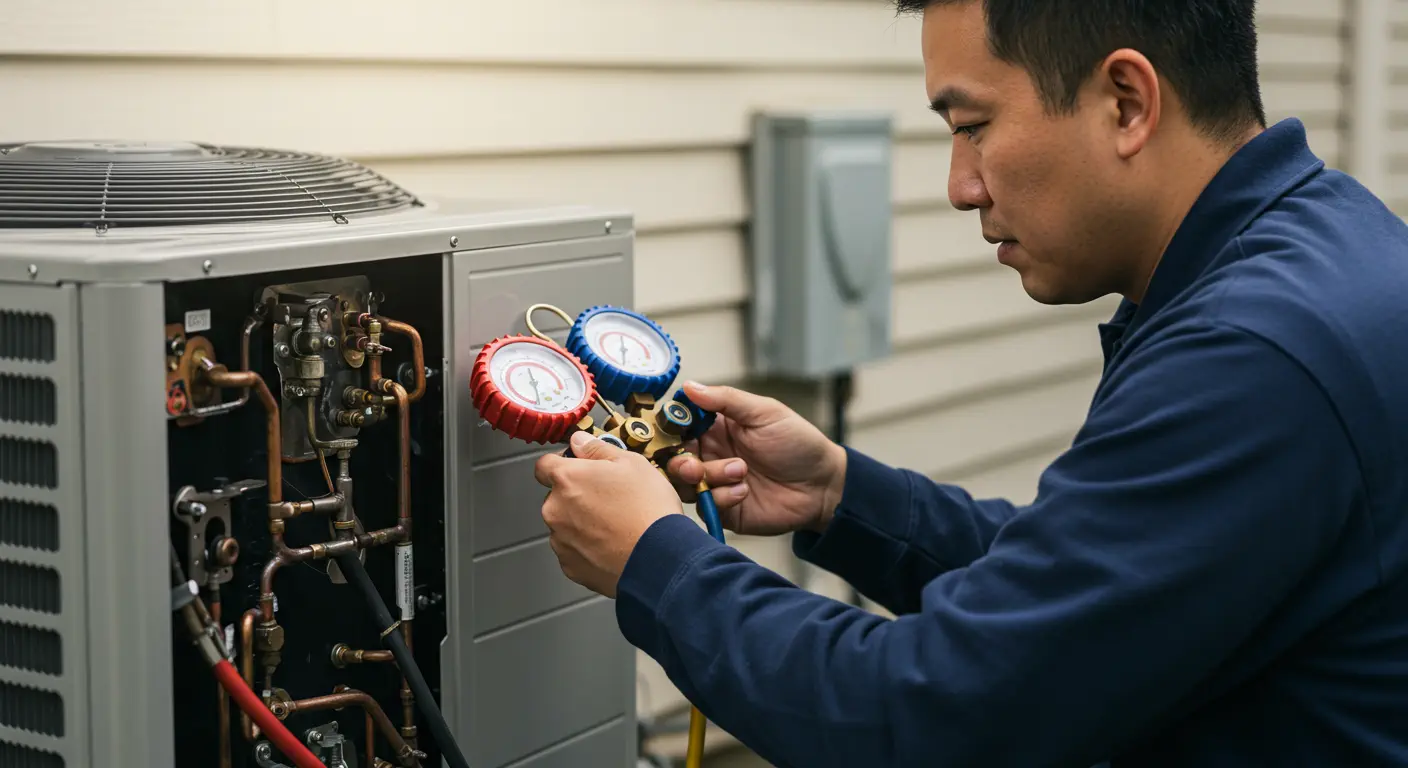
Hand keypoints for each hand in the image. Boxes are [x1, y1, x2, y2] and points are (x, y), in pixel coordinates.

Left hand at [534, 430, 684, 597]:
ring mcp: (560, 541)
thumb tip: (580, 441)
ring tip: (615, 525)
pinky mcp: (570, 566)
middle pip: (557, 497)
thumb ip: (597, 448)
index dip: (562, 464)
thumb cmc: (648, 511)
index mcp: (567, 479)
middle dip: (577, 496)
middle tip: (609, 499)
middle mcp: (555, 510)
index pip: (544, 465)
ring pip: (565, 525)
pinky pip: (573, 551)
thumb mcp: (632, 463)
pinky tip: (612, 544)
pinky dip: (587, 547)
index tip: (577, 468)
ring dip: (582, 523)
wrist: (659, 559)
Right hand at [667, 381, 846, 535]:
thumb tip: (689, 386)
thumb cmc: (798, 444)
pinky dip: (721, 497)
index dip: (671, 428)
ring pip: (684, 483)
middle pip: (673, 457)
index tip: (674, 430)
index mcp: (716, 428)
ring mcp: (715, 482)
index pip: (679, 425)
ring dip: (705, 477)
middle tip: (695, 464)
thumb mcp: (764, 413)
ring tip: (738, 472)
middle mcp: (710, 454)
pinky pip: (705, 505)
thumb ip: (725, 400)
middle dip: (679, 461)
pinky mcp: (723, 508)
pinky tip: (744, 490)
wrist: (822, 485)